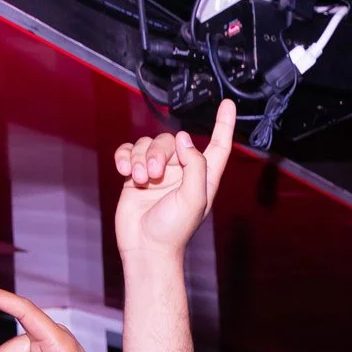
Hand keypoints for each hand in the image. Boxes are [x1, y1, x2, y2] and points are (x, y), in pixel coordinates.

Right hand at [114, 99, 237, 265]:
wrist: (145, 247)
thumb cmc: (174, 230)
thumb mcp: (194, 198)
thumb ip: (195, 166)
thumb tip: (185, 139)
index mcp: (203, 177)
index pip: (218, 146)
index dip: (223, 125)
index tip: (227, 104)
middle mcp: (182, 172)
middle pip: (172, 140)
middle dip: (158, 152)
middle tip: (153, 175)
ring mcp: (158, 172)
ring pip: (148, 144)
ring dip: (140, 158)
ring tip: (140, 180)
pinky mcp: (136, 175)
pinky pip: (129, 151)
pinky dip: (125, 157)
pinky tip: (124, 171)